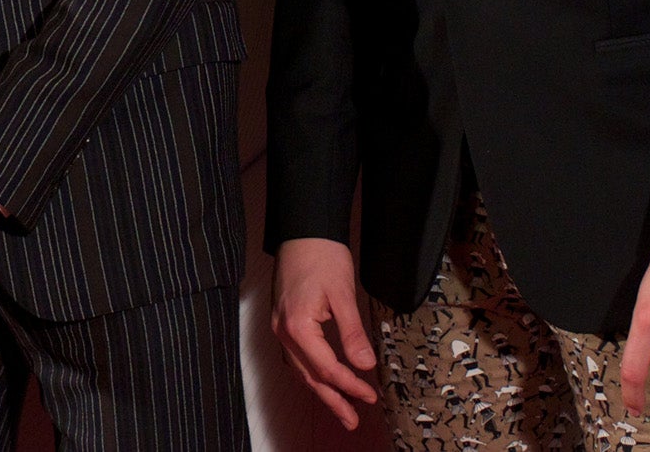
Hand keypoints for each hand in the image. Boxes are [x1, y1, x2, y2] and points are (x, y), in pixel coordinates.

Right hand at [271, 237, 377, 429]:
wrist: (303, 231)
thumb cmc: (321, 256)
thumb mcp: (343, 295)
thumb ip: (353, 333)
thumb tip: (365, 365)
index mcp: (297, 326)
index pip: (327, 368)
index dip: (350, 385)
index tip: (370, 396)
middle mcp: (283, 330)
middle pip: (309, 375)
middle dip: (333, 399)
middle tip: (352, 420)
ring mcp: (279, 326)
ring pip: (300, 369)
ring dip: (321, 389)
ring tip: (340, 407)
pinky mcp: (282, 320)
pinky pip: (295, 356)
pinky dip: (310, 372)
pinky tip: (321, 378)